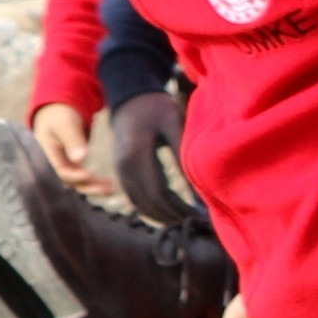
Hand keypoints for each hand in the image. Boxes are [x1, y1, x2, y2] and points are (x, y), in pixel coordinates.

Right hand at [28, 101, 109, 200]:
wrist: (57, 114)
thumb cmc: (59, 116)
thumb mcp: (65, 125)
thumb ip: (72, 140)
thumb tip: (80, 159)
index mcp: (45, 155)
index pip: (59, 171)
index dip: (74, 176)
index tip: (90, 175)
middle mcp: (52, 165)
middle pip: (68, 182)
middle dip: (87, 187)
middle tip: (106, 189)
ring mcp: (62, 168)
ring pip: (76, 183)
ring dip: (93, 187)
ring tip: (111, 189)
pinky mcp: (71, 168)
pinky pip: (82, 180)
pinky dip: (94, 183)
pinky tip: (109, 186)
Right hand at [99, 85, 193, 221]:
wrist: (129, 97)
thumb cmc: (155, 107)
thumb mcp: (173, 123)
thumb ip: (183, 153)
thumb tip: (198, 187)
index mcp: (136, 154)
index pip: (157, 192)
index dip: (178, 207)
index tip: (198, 214)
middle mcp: (123, 166)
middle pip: (147, 202)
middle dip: (172, 214)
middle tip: (195, 220)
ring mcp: (119, 170)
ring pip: (139, 203)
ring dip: (161, 214)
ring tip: (185, 218)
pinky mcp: (121, 172)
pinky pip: (134, 197)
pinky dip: (151, 207)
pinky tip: (170, 211)